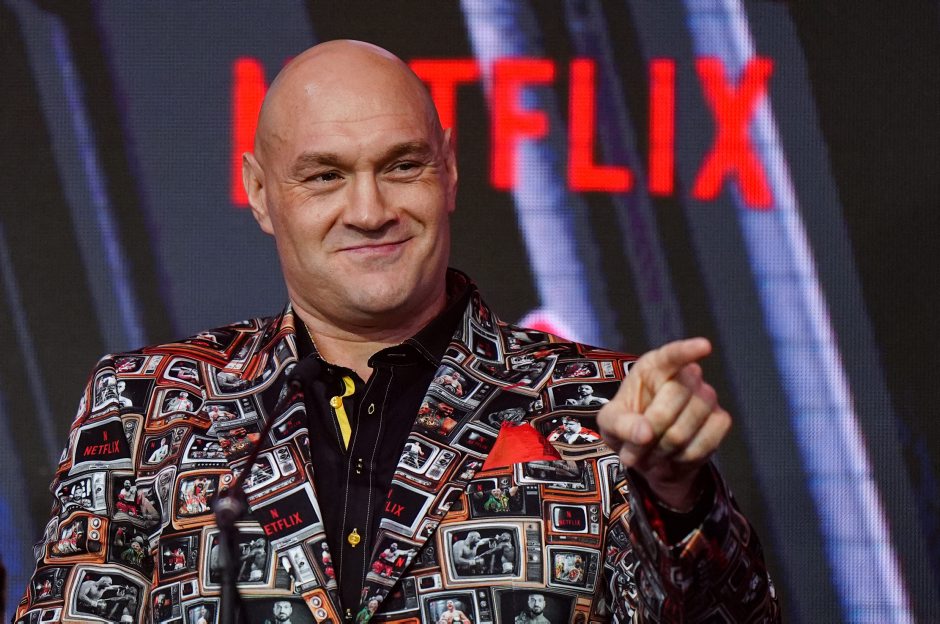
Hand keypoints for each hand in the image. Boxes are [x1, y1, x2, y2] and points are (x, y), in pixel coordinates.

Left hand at [597, 338, 730, 509]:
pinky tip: (673, 456)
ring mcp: (707, 396)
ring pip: (688, 425)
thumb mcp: (610, 424)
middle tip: (634, 450)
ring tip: (650, 455)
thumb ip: (621, 425)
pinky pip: (706, 441)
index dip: (688, 350)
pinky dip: (685, 457)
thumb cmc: (627, 426)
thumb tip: (645, 433)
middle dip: (652, 429)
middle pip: (675, 397)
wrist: (649, 453)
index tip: (704, 346)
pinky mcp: (720, 419)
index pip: (673, 354)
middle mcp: (686, 375)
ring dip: (664, 449)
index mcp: (655, 366)